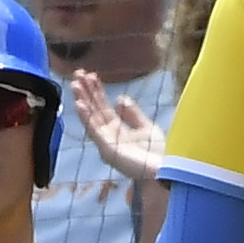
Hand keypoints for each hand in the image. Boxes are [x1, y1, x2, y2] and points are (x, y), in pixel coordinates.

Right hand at [69, 67, 165, 183]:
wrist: (169, 169)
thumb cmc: (159, 153)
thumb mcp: (146, 127)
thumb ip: (132, 114)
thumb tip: (119, 98)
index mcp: (118, 129)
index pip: (102, 107)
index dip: (96, 91)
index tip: (90, 75)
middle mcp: (109, 136)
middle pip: (94, 110)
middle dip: (86, 92)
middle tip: (78, 74)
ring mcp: (107, 143)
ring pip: (91, 118)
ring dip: (82, 101)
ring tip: (75, 85)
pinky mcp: (109, 151)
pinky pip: (94, 132)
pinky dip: (86, 117)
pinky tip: (79, 104)